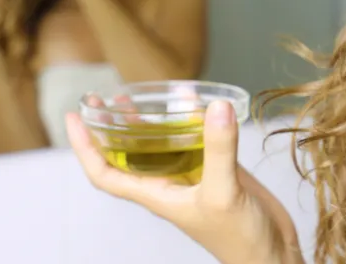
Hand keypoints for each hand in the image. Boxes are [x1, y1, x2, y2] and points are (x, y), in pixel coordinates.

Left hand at [67, 101, 302, 263]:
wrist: (271, 255)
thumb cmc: (238, 238)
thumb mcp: (223, 191)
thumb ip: (218, 149)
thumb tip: (216, 106)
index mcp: (157, 195)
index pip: (106, 172)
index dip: (86, 147)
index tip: (75, 117)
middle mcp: (170, 185)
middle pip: (131, 155)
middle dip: (115, 129)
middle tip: (106, 98)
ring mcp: (195, 177)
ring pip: (164, 147)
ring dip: (152, 123)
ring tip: (142, 97)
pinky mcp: (220, 171)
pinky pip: (199, 142)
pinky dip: (196, 122)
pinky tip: (200, 103)